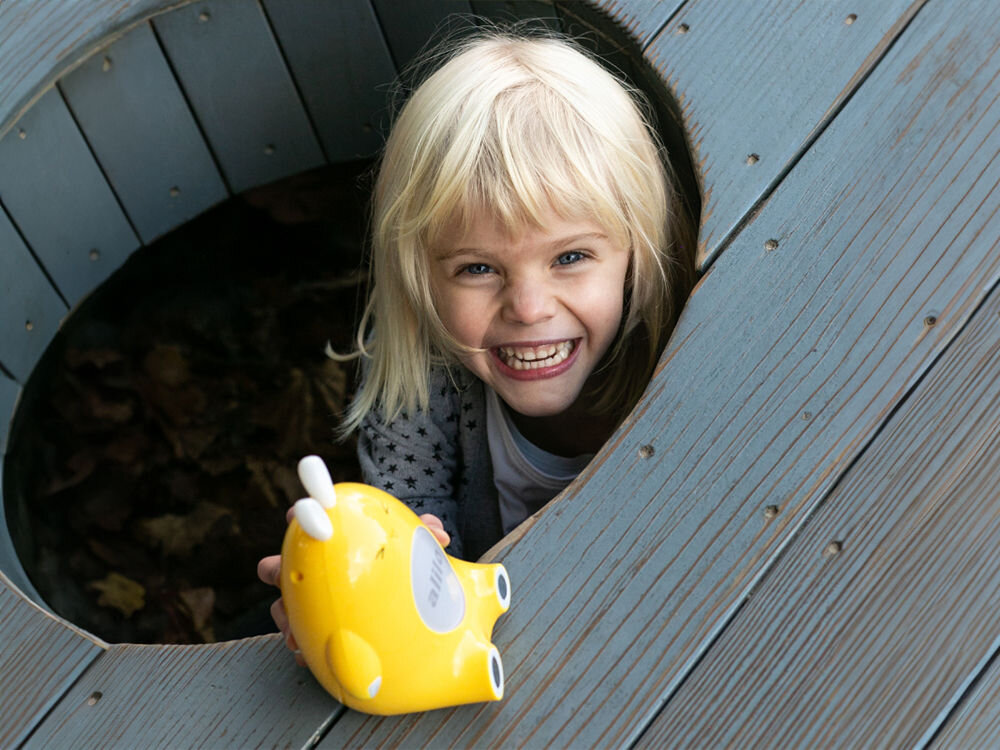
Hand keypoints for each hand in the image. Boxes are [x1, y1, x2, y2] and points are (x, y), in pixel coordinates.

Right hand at [257, 510, 449, 665]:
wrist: (403, 606)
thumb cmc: (400, 565)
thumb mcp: (414, 547)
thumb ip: (424, 534)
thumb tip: (440, 535)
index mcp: (331, 544)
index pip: (304, 526)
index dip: (297, 520)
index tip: (297, 518)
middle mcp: (314, 572)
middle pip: (276, 568)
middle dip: (278, 571)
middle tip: (288, 577)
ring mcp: (310, 603)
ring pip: (282, 608)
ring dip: (287, 618)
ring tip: (296, 632)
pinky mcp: (316, 631)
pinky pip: (301, 641)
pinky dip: (304, 649)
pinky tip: (310, 657)